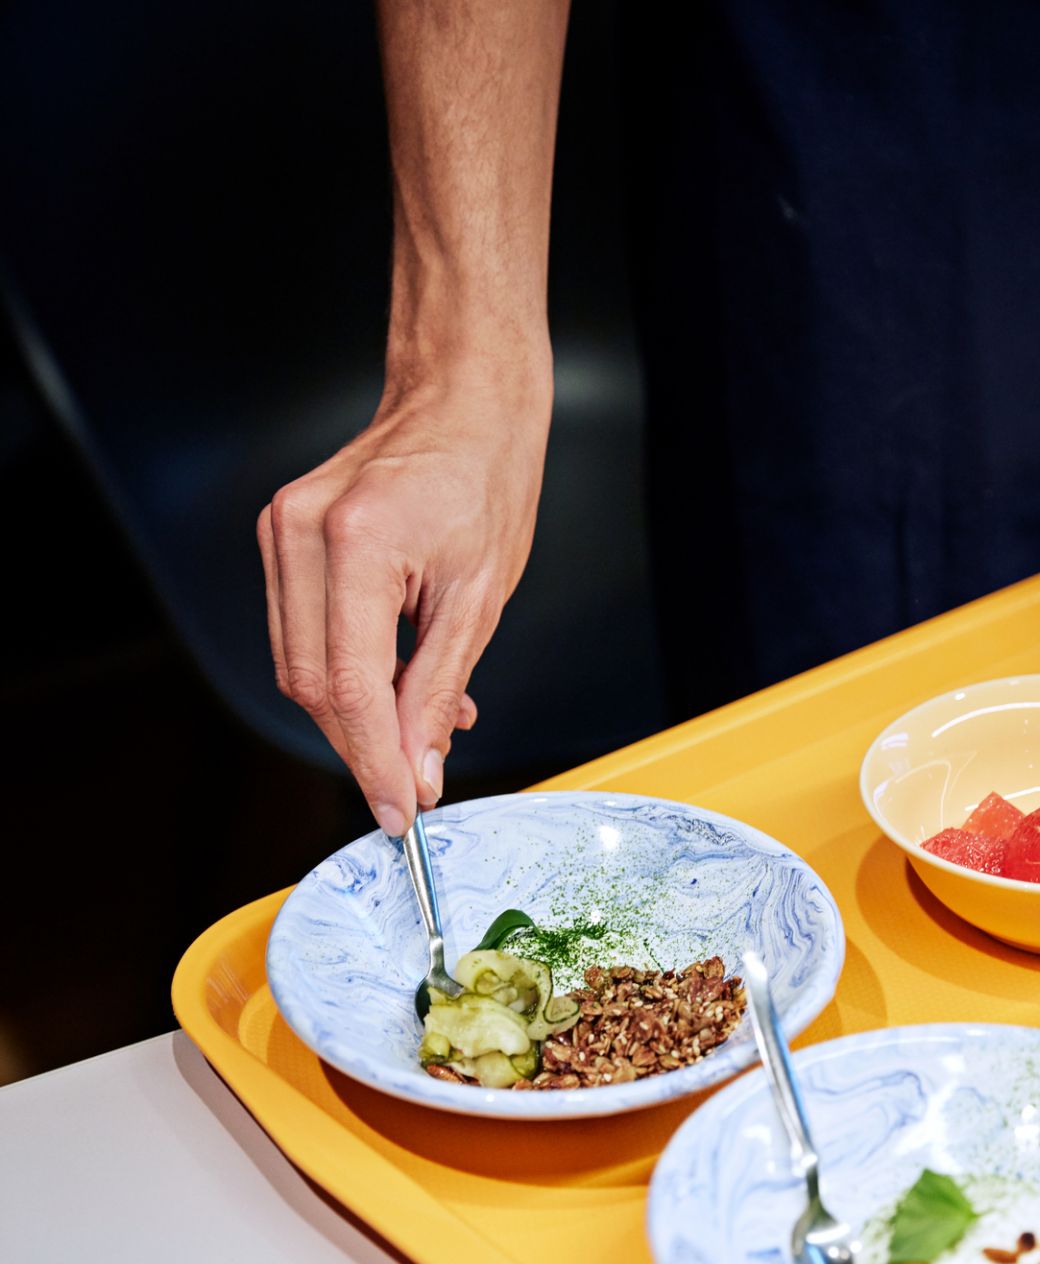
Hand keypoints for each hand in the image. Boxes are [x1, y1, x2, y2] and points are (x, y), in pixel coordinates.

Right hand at [258, 360, 551, 833]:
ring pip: (298, 666)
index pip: (351, 687)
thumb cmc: (485, 479)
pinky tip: (398, 685)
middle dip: (363, 746)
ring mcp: (280, 529)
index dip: (375, 762)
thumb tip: (419, 771)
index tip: (401, 812)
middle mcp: (301, 532)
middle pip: (311, 684)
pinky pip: (300, 631)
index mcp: (357, 542)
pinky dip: (345, 673)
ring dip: (356, 714)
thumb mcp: (479, 600)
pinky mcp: (279, 535)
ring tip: (421, 726)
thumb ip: (438, 692)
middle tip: (415, 783)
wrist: (461, 400)